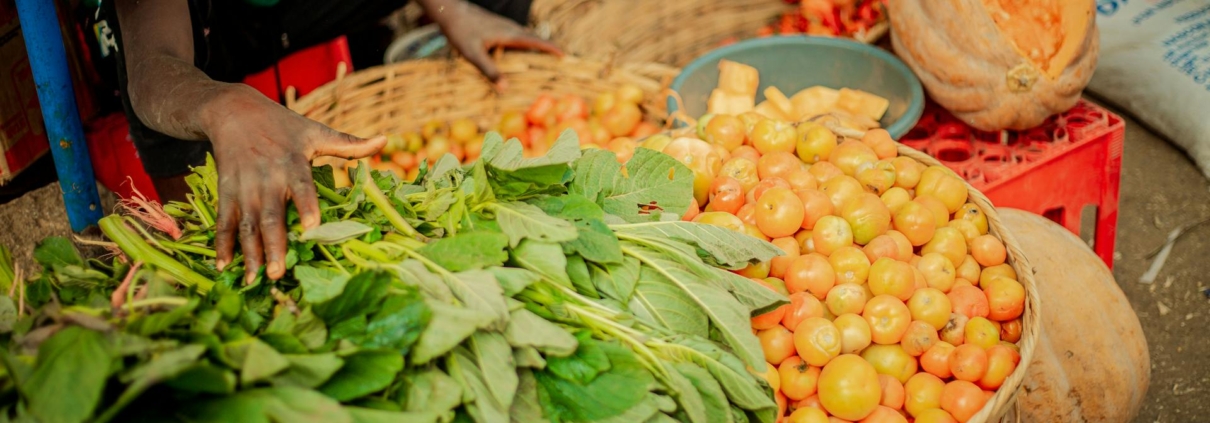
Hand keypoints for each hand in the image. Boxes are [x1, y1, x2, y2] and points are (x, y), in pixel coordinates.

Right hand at [205, 86, 384, 283]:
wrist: (233, 111)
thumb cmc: (283, 125)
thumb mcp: (315, 131)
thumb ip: (348, 144)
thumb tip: (385, 139)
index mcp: (292, 163)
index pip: (301, 186)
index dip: (306, 205)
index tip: (313, 227)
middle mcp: (267, 178)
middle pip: (270, 215)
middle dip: (274, 244)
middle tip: (279, 272)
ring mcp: (244, 187)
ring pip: (246, 224)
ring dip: (250, 252)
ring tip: (256, 279)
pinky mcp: (227, 192)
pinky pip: (224, 221)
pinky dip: (222, 244)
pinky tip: (224, 266)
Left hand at [433, 1, 561, 82]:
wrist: (451, 12)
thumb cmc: (461, 33)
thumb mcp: (473, 55)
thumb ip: (489, 71)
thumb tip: (505, 90)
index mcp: (508, 34)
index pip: (535, 41)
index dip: (550, 48)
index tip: (564, 55)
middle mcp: (510, 28)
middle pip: (534, 38)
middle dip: (548, 47)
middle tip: (561, 59)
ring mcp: (505, 26)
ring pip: (526, 36)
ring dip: (538, 45)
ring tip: (547, 57)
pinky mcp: (499, 27)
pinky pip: (518, 36)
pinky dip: (527, 43)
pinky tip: (522, 52)